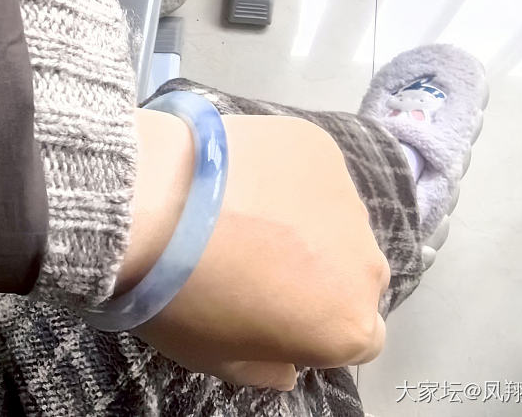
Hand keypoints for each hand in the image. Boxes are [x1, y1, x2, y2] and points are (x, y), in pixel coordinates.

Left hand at [118, 110, 389, 389]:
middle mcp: (366, 263)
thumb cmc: (182, 298)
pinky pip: (314, 174)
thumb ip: (264, 370)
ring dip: (308, 224)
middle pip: (355, 277)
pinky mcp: (323, 150)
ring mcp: (348, 199)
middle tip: (264, 262)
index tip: (283, 315)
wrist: (154, 205)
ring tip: (249, 214)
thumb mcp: (216, 358)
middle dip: (323, 276)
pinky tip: (245, 178)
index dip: (321, 329)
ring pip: (337, 221)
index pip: (360, 339)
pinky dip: (289, 179)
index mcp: (348, 325)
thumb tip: (285, 368)